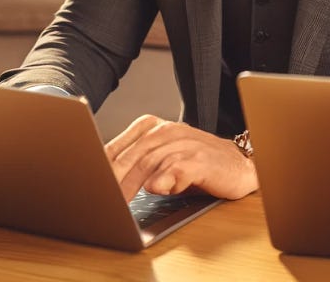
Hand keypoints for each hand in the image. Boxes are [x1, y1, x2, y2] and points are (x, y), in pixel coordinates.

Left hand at [105, 115, 257, 200]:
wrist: (240, 166)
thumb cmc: (198, 164)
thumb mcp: (163, 160)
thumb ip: (137, 165)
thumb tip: (103, 180)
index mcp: (154, 128)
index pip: (118, 146)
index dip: (101, 167)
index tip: (89, 183)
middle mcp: (168, 131)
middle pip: (132, 156)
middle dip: (113, 179)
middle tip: (102, 198)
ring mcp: (186, 144)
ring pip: (151, 163)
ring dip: (133, 185)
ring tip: (121, 201)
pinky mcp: (201, 160)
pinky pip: (178, 169)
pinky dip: (165, 179)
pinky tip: (156, 189)